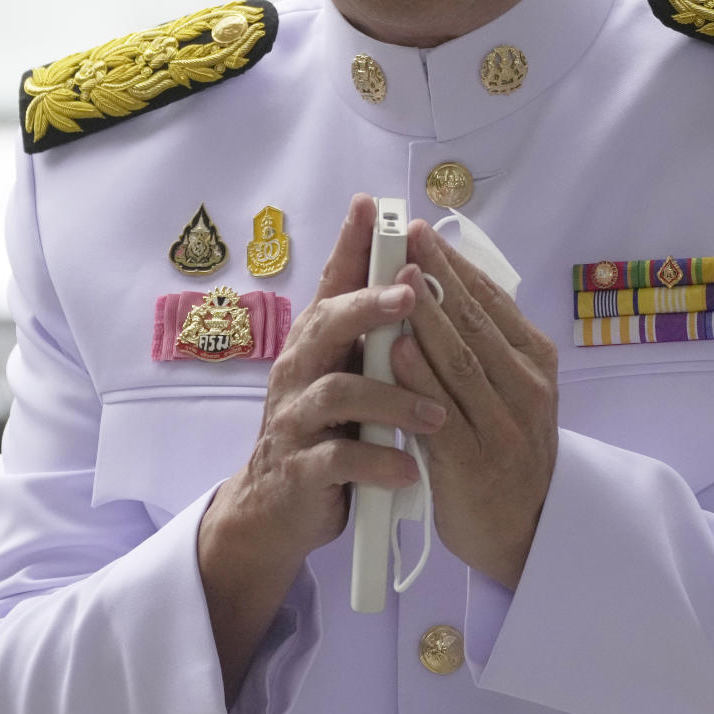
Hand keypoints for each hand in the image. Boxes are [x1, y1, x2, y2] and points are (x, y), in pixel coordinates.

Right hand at [198, 194, 445, 702]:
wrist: (276, 508)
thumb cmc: (326, 426)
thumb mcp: (345, 370)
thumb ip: (370, 330)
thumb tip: (416, 272)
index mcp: (318, 338)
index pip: (333, 280)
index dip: (350, 242)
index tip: (370, 205)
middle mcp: (300, 367)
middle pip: (329, 322)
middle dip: (369, 305)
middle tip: (410, 296)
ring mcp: (295, 417)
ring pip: (340, 392)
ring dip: (394, 401)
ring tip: (436, 416)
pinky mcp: (300, 469)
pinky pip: (338, 460)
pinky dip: (378, 464)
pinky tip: (410, 471)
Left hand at [391, 221, 558, 590]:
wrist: (526, 529)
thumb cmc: (507, 446)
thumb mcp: (512, 386)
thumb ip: (486, 340)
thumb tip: (446, 278)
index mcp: (535, 361)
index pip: (492, 301)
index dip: (455, 263)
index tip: (422, 231)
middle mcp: (526, 388)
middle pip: (475, 322)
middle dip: (437, 276)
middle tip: (404, 238)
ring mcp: (502, 426)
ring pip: (460, 361)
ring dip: (426, 316)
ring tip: (397, 279)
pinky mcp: (472, 463)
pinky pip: (441, 411)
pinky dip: (419, 378)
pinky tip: (396, 350)